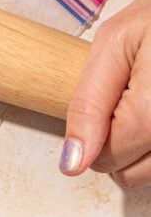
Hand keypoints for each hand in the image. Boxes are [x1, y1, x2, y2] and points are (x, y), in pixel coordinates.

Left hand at [60, 0, 150, 187]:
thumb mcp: (115, 42)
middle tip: (128, 96)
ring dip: (143, 147)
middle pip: (133, 174)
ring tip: (147, 99)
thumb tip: (72, 161)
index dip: (94, 132)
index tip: (106, 98)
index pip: (106, 158)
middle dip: (119, 143)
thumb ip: (88, 104)